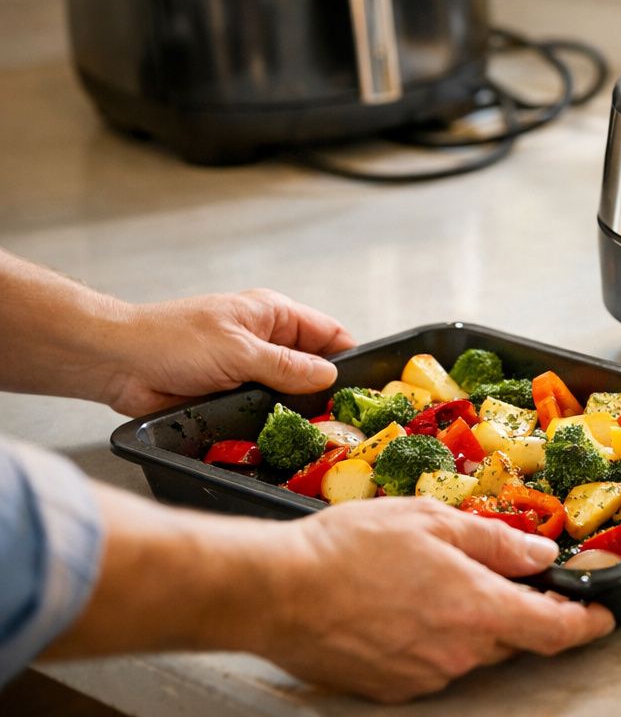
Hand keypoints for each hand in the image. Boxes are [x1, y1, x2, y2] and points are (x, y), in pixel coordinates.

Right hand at [49, 488, 615, 703]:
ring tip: (431, 579)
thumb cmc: (347, 548)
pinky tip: (404, 604)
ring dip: (469, 619)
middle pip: (513, 636)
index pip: (555, 630)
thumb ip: (496, 539)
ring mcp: (424, 675)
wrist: (274, 590)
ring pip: (471, 648)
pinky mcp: (391, 687)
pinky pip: (433, 662)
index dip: (585, 623)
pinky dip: (434, 636)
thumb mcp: (433, 521)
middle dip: (517, 608)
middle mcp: (458, 652)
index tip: (600, 616)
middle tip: (500, 572)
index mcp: (478, 609)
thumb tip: (539, 551)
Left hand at [99, 289, 356, 414]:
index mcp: (273, 315)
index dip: (349, 357)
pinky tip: (286, 440)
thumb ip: (287, 366)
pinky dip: (273, 424)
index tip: (367, 386)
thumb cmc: (172, 340)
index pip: (328, 333)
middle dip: (327, 390)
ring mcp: (248, 370)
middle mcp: (265, 341)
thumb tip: (329, 376)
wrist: (117, 363)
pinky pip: (263, 412)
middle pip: (313, 366)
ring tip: (320, 436)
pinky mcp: (230, 397)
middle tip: (345, 420)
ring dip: (298, 411)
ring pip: (289, 393)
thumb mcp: (239, 350)